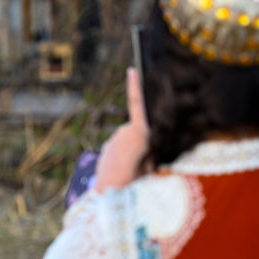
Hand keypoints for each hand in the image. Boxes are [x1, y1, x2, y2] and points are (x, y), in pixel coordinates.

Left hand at [93, 67, 150, 190]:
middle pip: (137, 133)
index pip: (137, 103)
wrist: (113, 188)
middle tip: (141, 166)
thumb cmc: (137, 179)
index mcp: (140, 131)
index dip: (134, 86)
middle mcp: (126, 130)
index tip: (132, 70)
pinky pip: (117, 149)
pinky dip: (120, 158)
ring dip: (130, 154)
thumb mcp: (151, 165)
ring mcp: (114, 137)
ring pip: (126, 142)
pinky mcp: (107, 145)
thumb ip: (150, 155)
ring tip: (131, 171)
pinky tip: (121, 171)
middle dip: (140, 146)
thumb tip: (149, 159)